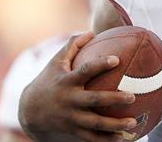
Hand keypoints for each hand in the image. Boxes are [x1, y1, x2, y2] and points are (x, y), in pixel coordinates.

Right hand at [18, 32, 137, 141]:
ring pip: (95, 123)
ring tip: (133, 122)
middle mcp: (70, 100)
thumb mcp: (56, 62)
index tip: (117, 60)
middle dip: (114, 99)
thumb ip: (72, 46)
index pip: (85, 71)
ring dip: (115, 125)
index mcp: (67, 81)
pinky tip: (124, 138)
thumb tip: (91, 31)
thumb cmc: (48, 81)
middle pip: (94, 100)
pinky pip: (91, 138)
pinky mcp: (72, 130)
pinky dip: (107, 139)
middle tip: (132, 96)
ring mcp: (71, 117)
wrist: (29, 110)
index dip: (100, 65)